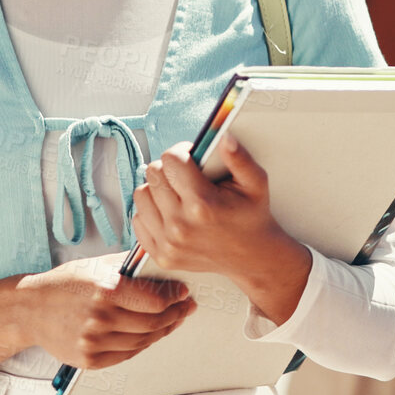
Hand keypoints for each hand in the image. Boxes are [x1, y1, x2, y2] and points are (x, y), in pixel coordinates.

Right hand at [16, 254, 194, 369]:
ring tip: (170, 321)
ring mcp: (94, 341)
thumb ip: (128, 266)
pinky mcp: (89, 359)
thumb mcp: (96, 265)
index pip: (155, 300)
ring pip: (143, 341)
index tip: (183, 293)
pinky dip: (141, 345)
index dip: (175, 298)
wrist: (30, 309)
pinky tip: (148, 335)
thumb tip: (159, 262)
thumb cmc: (64, 284)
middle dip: (175, 315)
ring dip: (162, 331)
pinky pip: (127, 355)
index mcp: (106, 289)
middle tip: (184, 308)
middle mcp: (101, 317)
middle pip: (153, 323)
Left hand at [132, 137, 289, 279]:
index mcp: (202, 204)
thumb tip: (224, 137)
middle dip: (168, 168)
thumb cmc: (251, 215)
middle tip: (185, 175)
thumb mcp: (255, 183)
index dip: (181, 152)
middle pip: (153, 174)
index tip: (192, 158)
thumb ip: (240, 158)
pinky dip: (151, 212)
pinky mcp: (161, 255)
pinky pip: (138, 220)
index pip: (170, 159)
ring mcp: (168, 243)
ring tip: (176, 192)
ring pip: (141, 195)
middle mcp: (181, 225)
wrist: (251, 257)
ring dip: (156, 189)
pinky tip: (170, 212)